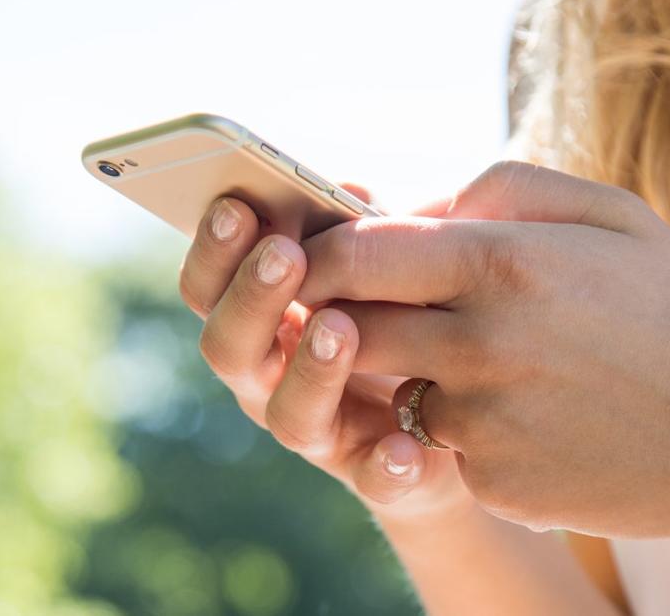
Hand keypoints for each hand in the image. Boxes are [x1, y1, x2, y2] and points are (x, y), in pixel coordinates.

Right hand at [177, 187, 473, 520]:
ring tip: (339, 328)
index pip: (210, 285)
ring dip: (311, 369)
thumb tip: (348, 190)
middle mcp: (271, 380)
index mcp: (261, 319)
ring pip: (290, 414)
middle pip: (229, 347)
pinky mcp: (378, 475)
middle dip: (252, 297)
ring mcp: (321, 432)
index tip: (233, 205)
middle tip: (284, 254)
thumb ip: (361, 230)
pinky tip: (404, 446)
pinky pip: (375, 479)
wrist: (459, 416)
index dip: (212, 249)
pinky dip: (386, 465)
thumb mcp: (381, 266)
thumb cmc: (402, 318)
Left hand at [297, 162, 669, 536]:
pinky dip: (469, 430)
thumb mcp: (611, 214)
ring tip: (499, 366)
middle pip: (351, 327)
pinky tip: (537, 419)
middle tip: (379, 309)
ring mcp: (483, 423)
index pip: (356, 253)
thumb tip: (418, 208)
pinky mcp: (493, 483)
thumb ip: (504, 188)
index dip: (323, 255)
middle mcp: (479, 345)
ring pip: (394, 390)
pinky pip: (446, 446)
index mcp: (502, 263)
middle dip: (348, 317)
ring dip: (418, 375)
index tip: (319, 259)